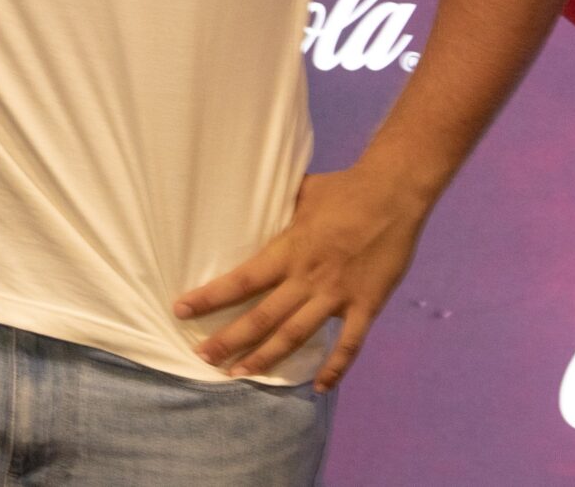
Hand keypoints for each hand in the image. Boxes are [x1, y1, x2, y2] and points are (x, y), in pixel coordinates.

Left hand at [174, 165, 430, 390]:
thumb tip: (247, 196)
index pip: (241, 280)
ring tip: (240, 374)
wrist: (393, 192)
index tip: (181, 309)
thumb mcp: (300, 193)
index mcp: (289, 250)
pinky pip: (350, 344)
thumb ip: (276, 206)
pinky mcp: (367, 305)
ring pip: (296, 335)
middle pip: (262, 317)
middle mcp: (308, 277)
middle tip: (203, 357)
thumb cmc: (343, 188)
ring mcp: (338, 295)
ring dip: (267, 357)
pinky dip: (335, 367)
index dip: (210, 297)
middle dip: (230, 340)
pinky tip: (320, 387)